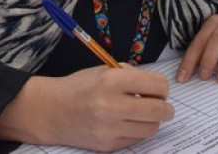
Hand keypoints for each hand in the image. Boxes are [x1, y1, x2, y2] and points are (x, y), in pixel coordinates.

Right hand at [0, 66, 173, 150]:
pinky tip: (126, 122)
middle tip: (162, 105)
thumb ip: (131, 76)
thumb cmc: (80, 86)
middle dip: (166, 107)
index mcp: (112, 81)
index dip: (162, 87)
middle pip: (159, 110)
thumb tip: (156, 88)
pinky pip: (136, 139)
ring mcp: (109, 128)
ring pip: (151, 128)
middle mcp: (111, 105)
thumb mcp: (104, 71)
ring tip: (141, 113)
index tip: (158, 89)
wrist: (51, 111)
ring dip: (152, 120)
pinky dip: (137, 130)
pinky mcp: (107, 145)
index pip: (157, 85)